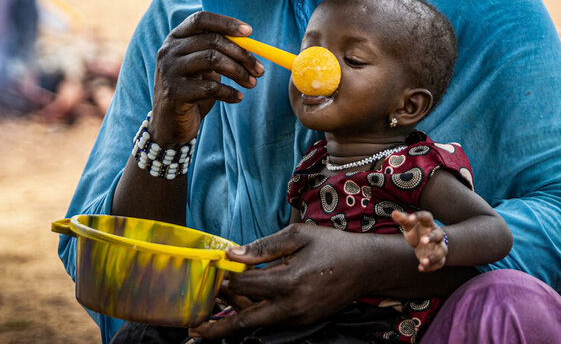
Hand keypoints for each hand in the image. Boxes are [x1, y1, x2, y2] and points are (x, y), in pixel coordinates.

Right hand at [150, 11, 263, 144]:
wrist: (169, 124)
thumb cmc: (192, 91)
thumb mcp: (203, 68)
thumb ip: (218, 52)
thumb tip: (252, 46)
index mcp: (176, 38)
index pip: (201, 19)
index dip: (226, 23)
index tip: (249, 32)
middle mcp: (169, 51)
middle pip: (212, 40)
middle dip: (242, 54)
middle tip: (260, 69)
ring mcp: (169, 71)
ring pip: (212, 60)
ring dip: (239, 72)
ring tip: (252, 83)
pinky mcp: (175, 93)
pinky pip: (210, 87)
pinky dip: (229, 92)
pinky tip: (238, 98)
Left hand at [188, 224, 364, 339]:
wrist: (366, 267)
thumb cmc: (331, 245)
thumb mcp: (297, 235)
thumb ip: (263, 247)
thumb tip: (232, 254)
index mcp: (288, 281)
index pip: (245, 286)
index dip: (226, 279)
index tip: (213, 271)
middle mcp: (291, 307)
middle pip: (244, 321)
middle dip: (217, 325)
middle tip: (194, 324)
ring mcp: (298, 318)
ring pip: (257, 323)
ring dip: (236, 315)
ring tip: (216, 305)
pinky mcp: (303, 322)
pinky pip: (272, 321)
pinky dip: (255, 314)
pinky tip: (244, 302)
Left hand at [392, 210, 446, 271]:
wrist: (427, 243)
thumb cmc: (417, 231)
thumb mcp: (409, 225)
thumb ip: (402, 219)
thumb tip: (393, 213)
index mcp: (428, 223)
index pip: (426, 216)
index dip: (419, 216)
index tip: (410, 218)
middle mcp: (437, 234)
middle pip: (438, 235)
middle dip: (431, 238)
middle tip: (422, 241)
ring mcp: (440, 246)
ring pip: (442, 251)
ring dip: (433, 257)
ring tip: (422, 261)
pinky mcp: (440, 258)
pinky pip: (439, 263)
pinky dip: (431, 267)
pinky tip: (421, 268)